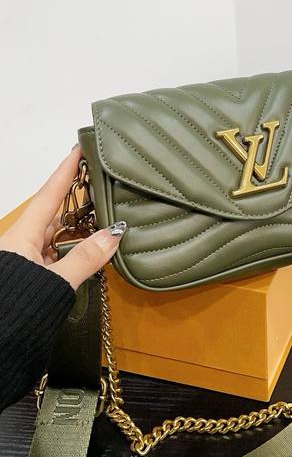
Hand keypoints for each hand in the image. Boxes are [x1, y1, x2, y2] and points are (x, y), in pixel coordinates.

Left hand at [0, 146, 124, 289]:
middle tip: (103, 189)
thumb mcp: (55, 281)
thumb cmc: (13, 307)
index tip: (79, 149)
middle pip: (55, 216)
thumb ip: (86, 259)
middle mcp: (21, 244)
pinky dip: (72, 252)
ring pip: (55, 238)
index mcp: (22, 236)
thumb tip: (114, 235)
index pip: (49, 195)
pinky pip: (54, 257)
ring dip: (78, 232)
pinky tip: (89, 255)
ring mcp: (24, 263)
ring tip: (105, 224)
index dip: (66, 171)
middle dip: (79, 204)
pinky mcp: (28, 279)